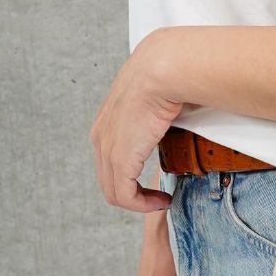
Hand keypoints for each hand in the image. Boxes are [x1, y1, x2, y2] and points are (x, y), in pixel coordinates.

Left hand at [90, 30, 184, 212]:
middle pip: (109, 183)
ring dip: (141, 203)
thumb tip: (175, 120)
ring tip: (162, 200)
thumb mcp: (154, 100)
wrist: (163, 70)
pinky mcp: (120, 160)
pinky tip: (162, 199)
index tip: (154, 182)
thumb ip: (155, 116)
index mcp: (105, 122)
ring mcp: (107, 149)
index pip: (109, 163)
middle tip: (160, 198)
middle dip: (135, 196)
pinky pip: (126, 197)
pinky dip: (144, 205)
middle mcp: (100, 137)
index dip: (131, 179)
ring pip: (116, 194)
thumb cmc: (168, 78)